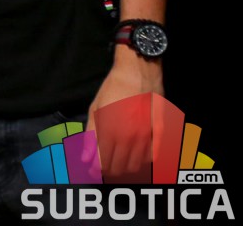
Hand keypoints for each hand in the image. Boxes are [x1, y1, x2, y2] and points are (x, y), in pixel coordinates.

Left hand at [86, 48, 162, 179]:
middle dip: (110, 170)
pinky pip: (152, 156)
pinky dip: (143, 159)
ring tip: (118, 160)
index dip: (96, 170)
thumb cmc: (113, 90)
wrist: (138, 73)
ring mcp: (147, 137)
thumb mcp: (95, 110)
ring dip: (126, 167)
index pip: (103, 163)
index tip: (92, 170)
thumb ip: (90, 136)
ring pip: (137, 165)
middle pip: (120, 168)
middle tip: (105, 166)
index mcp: (111, 132)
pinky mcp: (160, 133)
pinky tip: (135, 152)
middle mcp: (130, 138)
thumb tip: (84, 159)